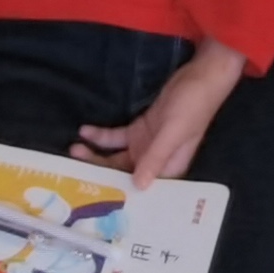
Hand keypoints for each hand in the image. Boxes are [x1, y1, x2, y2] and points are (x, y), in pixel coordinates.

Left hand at [80, 42, 246, 184]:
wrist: (201, 76)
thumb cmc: (193, 107)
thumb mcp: (173, 133)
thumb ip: (155, 157)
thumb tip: (139, 186)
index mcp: (168, 171)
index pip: (138, 189)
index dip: (117, 194)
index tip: (92, 196)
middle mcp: (154, 163)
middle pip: (122, 174)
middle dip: (98, 172)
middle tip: (73, 168)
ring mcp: (146, 146)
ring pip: (115, 157)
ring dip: (96, 154)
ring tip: (74, 149)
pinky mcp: (140, 129)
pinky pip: (116, 137)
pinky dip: (101, 135)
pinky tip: (85, 131)